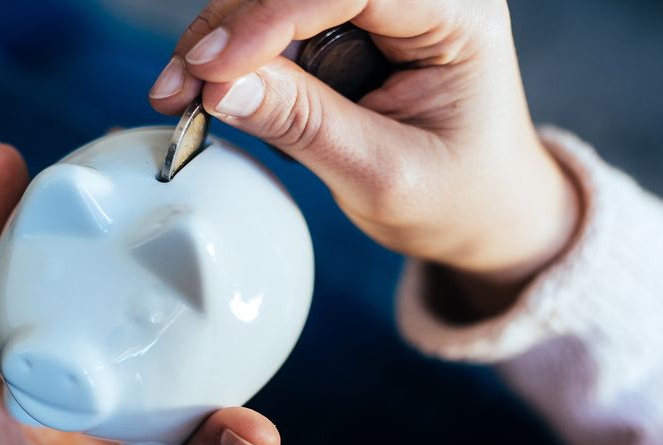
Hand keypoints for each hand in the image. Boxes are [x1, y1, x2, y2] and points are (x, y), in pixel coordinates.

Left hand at [0, 144, 281, 444]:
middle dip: (34, 235)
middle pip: (19, 308)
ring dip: (84, 273)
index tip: (5, 166)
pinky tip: (181, 304)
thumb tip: (255, 420)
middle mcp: (39, 425)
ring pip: (71, 333)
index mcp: (16, 438)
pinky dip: (141, 325)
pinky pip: (125, 367)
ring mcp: (78, 438)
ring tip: (122, 212)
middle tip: (72, 166)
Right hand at [149, 0, 581, 316]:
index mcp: (458, 13)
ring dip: (223, 35)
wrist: (482, 206)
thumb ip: (307, 126)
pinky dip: (234, 48)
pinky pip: (276, 15)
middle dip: (233, 23)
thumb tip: (221, 86)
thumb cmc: (457, 195)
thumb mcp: (383, 177)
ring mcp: (382, 1)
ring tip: (184, 96)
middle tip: (180, 88)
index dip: (272, 17)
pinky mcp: (348, 17)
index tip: (211, 67)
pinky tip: (207, 88)